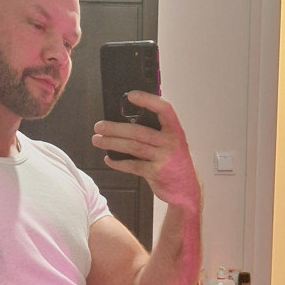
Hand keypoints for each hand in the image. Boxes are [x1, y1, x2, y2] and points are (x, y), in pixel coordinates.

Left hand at [92, 91, 200, 211]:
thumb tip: (127, 121)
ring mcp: (164, 158)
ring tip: (98, 140)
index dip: (148, 100)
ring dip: (112, 142)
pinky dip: (118, 162)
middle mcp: (171, 143)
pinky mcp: (156, 173)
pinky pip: (132, 165)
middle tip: (100, 126)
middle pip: (139, 131)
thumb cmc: (176, 163)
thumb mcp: (173, 144)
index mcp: (175, 130)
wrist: (186, 189)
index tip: (131, 95)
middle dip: (115, 128)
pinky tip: (109, 159)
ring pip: (133, 146)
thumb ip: (157, 133)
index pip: (164, 109)